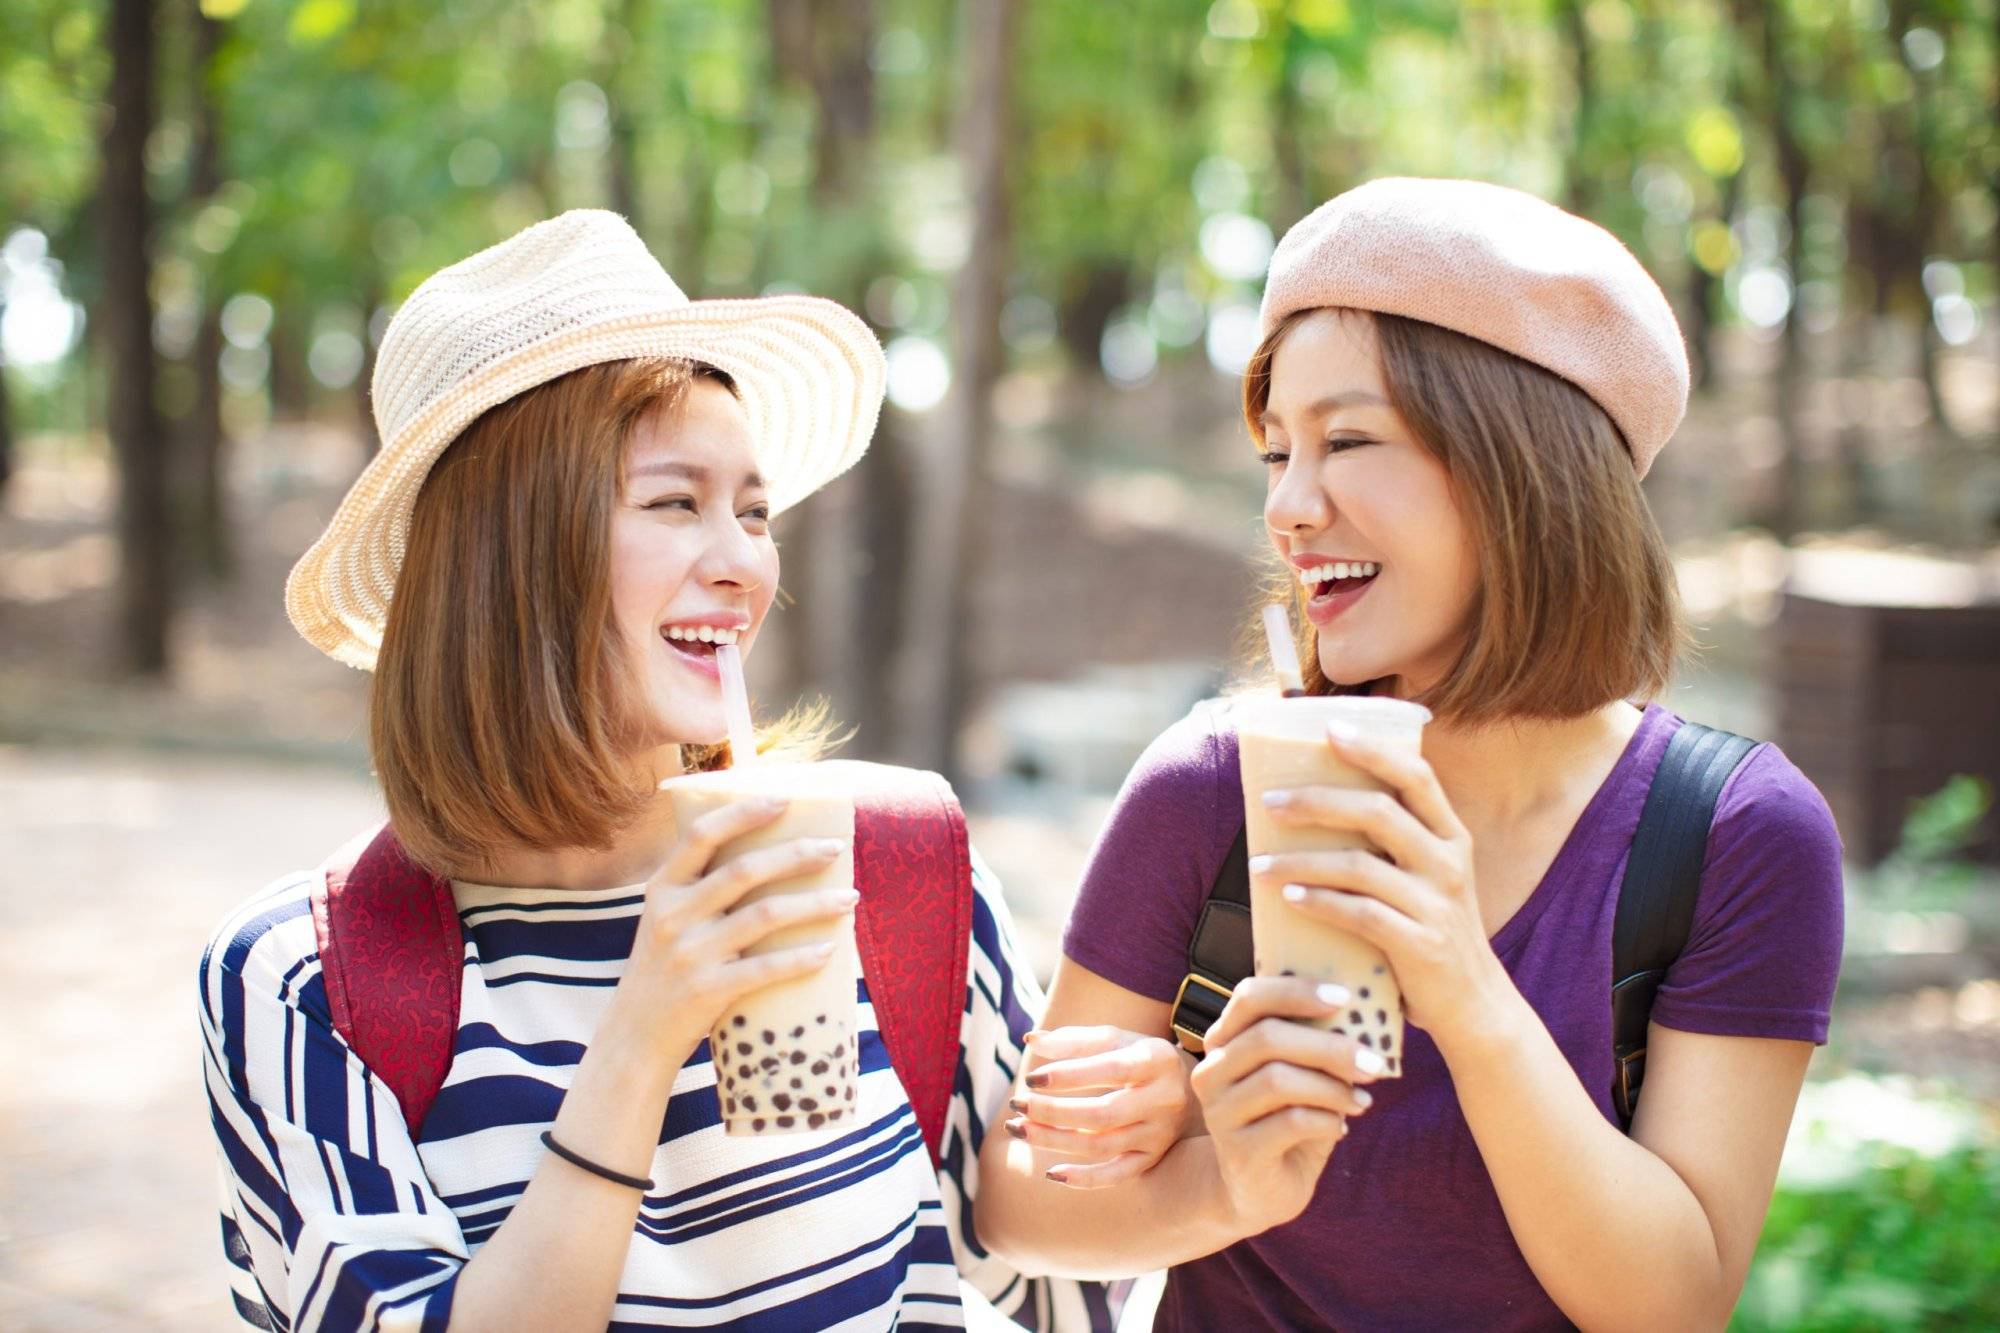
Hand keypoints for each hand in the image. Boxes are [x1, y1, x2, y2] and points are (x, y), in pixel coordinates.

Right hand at [610, 797, 856, 1064]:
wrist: (634, 1037)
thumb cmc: (664, 970)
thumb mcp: (665, 920)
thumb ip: (699, 890)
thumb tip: (767, 854)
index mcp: (662, 889)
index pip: (701, 835)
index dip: (743, 813)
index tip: (784, 801)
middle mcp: (673, 915)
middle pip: (745, 870)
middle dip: (797, 854)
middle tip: (835, 848)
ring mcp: (690, 954)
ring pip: (765, 915)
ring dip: (815, 903)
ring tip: (849, 899)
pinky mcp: (708, 991)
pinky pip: (765, 969)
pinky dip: (802, 958)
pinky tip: (829, 950)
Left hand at [1003, 1026, 1193, 1187]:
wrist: (1187, 1087)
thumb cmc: (1138, 1057)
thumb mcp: (1114, 1039)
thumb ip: (1074, 1040)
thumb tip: (1031, 1040)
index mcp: (1156, 1060)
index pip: (1109, 1070)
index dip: (1067, 1076)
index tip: (1030, 1079)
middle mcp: (1164, 1099)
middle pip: (1103, 1114)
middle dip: (1053, 1112)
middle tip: (1016, 1106)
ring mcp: (1160, 1133)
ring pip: (1103, 1146)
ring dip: (1055, 1142)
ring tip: (1018, 1130)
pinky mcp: (1153, 1158)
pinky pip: (1118, 1175)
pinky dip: (1085, 1178)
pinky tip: (1052, 1173)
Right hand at [1191, 976, 1381, 1235]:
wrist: (1260, 1189)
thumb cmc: (1287, 1119)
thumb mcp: (1300, 1075)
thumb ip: (1315, 1042)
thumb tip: (1363, 1012)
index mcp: (1224, 1040)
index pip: (1250, 997)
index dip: (1296, 991)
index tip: (1345, 998)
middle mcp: (1212, 1072)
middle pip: (1267, 1038)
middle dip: (1330, 1047)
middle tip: (1374, 1063)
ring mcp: (1220, 1113)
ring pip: (1278, 1080)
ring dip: (1333, 1088)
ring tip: (1362, 1101)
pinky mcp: (1238, 1152)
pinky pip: (1290, 1123)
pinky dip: (1327, 1121)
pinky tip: (1341, 1128)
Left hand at [1251, 721, 1508, 1039]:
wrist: (1476, 1006)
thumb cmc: (1433, 934)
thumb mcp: (1427, 880)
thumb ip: (1392, 847)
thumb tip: (1320, 809)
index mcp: (1450, 838)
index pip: (1416, 776)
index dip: (1374, 748)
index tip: (1329, 728)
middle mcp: (1448, 863)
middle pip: (1379, 811)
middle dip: (1318, 801)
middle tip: (1270, 803)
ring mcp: (1436, 904)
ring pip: (1360, 864)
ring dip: (1301, 861)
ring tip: (1259, 866)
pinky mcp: (1420, 945)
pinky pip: (1361, 914)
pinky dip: (1320, 903)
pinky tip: (1289, 900)